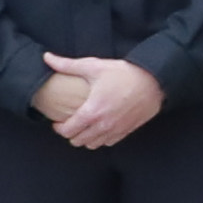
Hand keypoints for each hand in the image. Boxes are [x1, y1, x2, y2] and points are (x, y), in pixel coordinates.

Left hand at [40, 51, 164, 150]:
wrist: (155, 80)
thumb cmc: (124, 73)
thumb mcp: (95, 66)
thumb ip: (67, 65)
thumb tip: (47, 57)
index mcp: (92, 111)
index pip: (67, 131)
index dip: (58, 128)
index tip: (58, 121)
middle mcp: (103, 125)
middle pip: (78, 141)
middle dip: (71, 134)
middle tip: (71, 123)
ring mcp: (116, 129)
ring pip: (93, 144)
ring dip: (86, 138)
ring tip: (85, 126)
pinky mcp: (128, 130)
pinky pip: (109, 142)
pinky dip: (102, 138)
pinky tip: (101, 126)